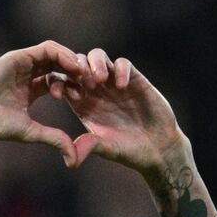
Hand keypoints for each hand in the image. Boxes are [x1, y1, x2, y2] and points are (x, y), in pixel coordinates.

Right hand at [0, 40, 88, 166]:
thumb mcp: (32, 133)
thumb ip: (54, 139)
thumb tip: (74, 157)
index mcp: (31, 90)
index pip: (59, 81)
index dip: (74, 87)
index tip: (86, 97)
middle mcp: (27, 74)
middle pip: (59, 66)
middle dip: (77, 73)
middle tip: (93, 83)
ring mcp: (22, 63)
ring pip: (55, 54)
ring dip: (73, 61)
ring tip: (85, 74)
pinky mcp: (18, 57)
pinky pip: (46, 49)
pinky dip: (62, 55)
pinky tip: (73, 67)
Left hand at [45, 48, 185, 174]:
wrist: (159, 149)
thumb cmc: (130, 151)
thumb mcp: (107, 149)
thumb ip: (90, 147)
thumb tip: (70, 160)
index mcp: (83, 104)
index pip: (62, 83)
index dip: (57, 84)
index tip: (60, 95)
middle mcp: (97, 91)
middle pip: (76, 64)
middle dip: (74, 69)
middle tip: (82, 82)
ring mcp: (115, 83)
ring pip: (97, 56)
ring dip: (95, 63)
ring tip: (100, 80)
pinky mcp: (134, 79)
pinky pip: (122, 63)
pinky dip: (120, 69)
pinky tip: (122, 87)